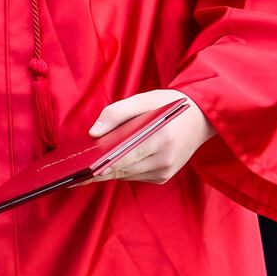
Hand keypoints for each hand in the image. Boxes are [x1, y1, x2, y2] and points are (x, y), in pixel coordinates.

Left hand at [87, 89, 215, 185]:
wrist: (201, 117)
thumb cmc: (169, 105)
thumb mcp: (144, 99)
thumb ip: (117, 113)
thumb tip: (93, 132)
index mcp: (161, 138)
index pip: (124, 157)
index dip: (101, 166)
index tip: (81, 172)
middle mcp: (165, 159)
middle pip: (123, 169)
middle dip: (98, 170)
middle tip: (74, 172)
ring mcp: (166, 171)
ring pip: (127, 175)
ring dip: (108, 171)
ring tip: (85, 168)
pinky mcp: (164, 176)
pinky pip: (135, 176)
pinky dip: (122, 170)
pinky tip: (108, 164)